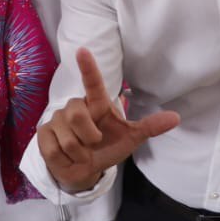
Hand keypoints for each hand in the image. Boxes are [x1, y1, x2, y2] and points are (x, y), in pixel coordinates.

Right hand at [37, 48, 179, 192]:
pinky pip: (54, 149)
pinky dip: (65, 160)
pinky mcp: (43, 134)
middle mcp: (75, 106)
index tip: (83, 50)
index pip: (93, 83)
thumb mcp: (130, 138)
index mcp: (97, 104)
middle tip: (93, 144)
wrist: (85, 170)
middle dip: (89, 137)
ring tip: (81, 153)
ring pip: (68, 137)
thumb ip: (149, 127)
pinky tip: (67, 157)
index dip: (88, 67)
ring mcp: (56, 119)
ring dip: (79, 153)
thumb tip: (176, 117)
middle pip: (78, 115)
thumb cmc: (108, 147)